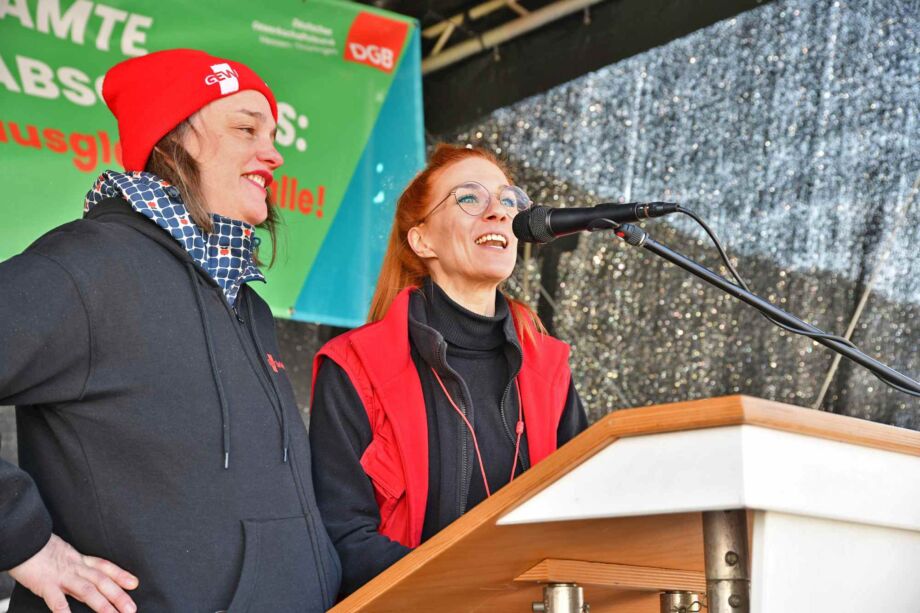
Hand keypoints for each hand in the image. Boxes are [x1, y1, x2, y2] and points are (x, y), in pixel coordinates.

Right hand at [8, 534, 137, 612]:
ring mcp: (62, 576)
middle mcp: (75, 568)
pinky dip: (64, 610)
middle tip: (131, 609)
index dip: (121, 575)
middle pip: (102, 581)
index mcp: (79, 560)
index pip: (104, 567)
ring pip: (87, 591)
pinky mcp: (45, 584)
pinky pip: (57, 599)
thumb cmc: (39, 548)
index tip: (135, 584)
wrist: (23, 539)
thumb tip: (86, 573)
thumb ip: (76, 563)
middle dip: (118, 596)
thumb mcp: (63, 553)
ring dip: (102, 605)